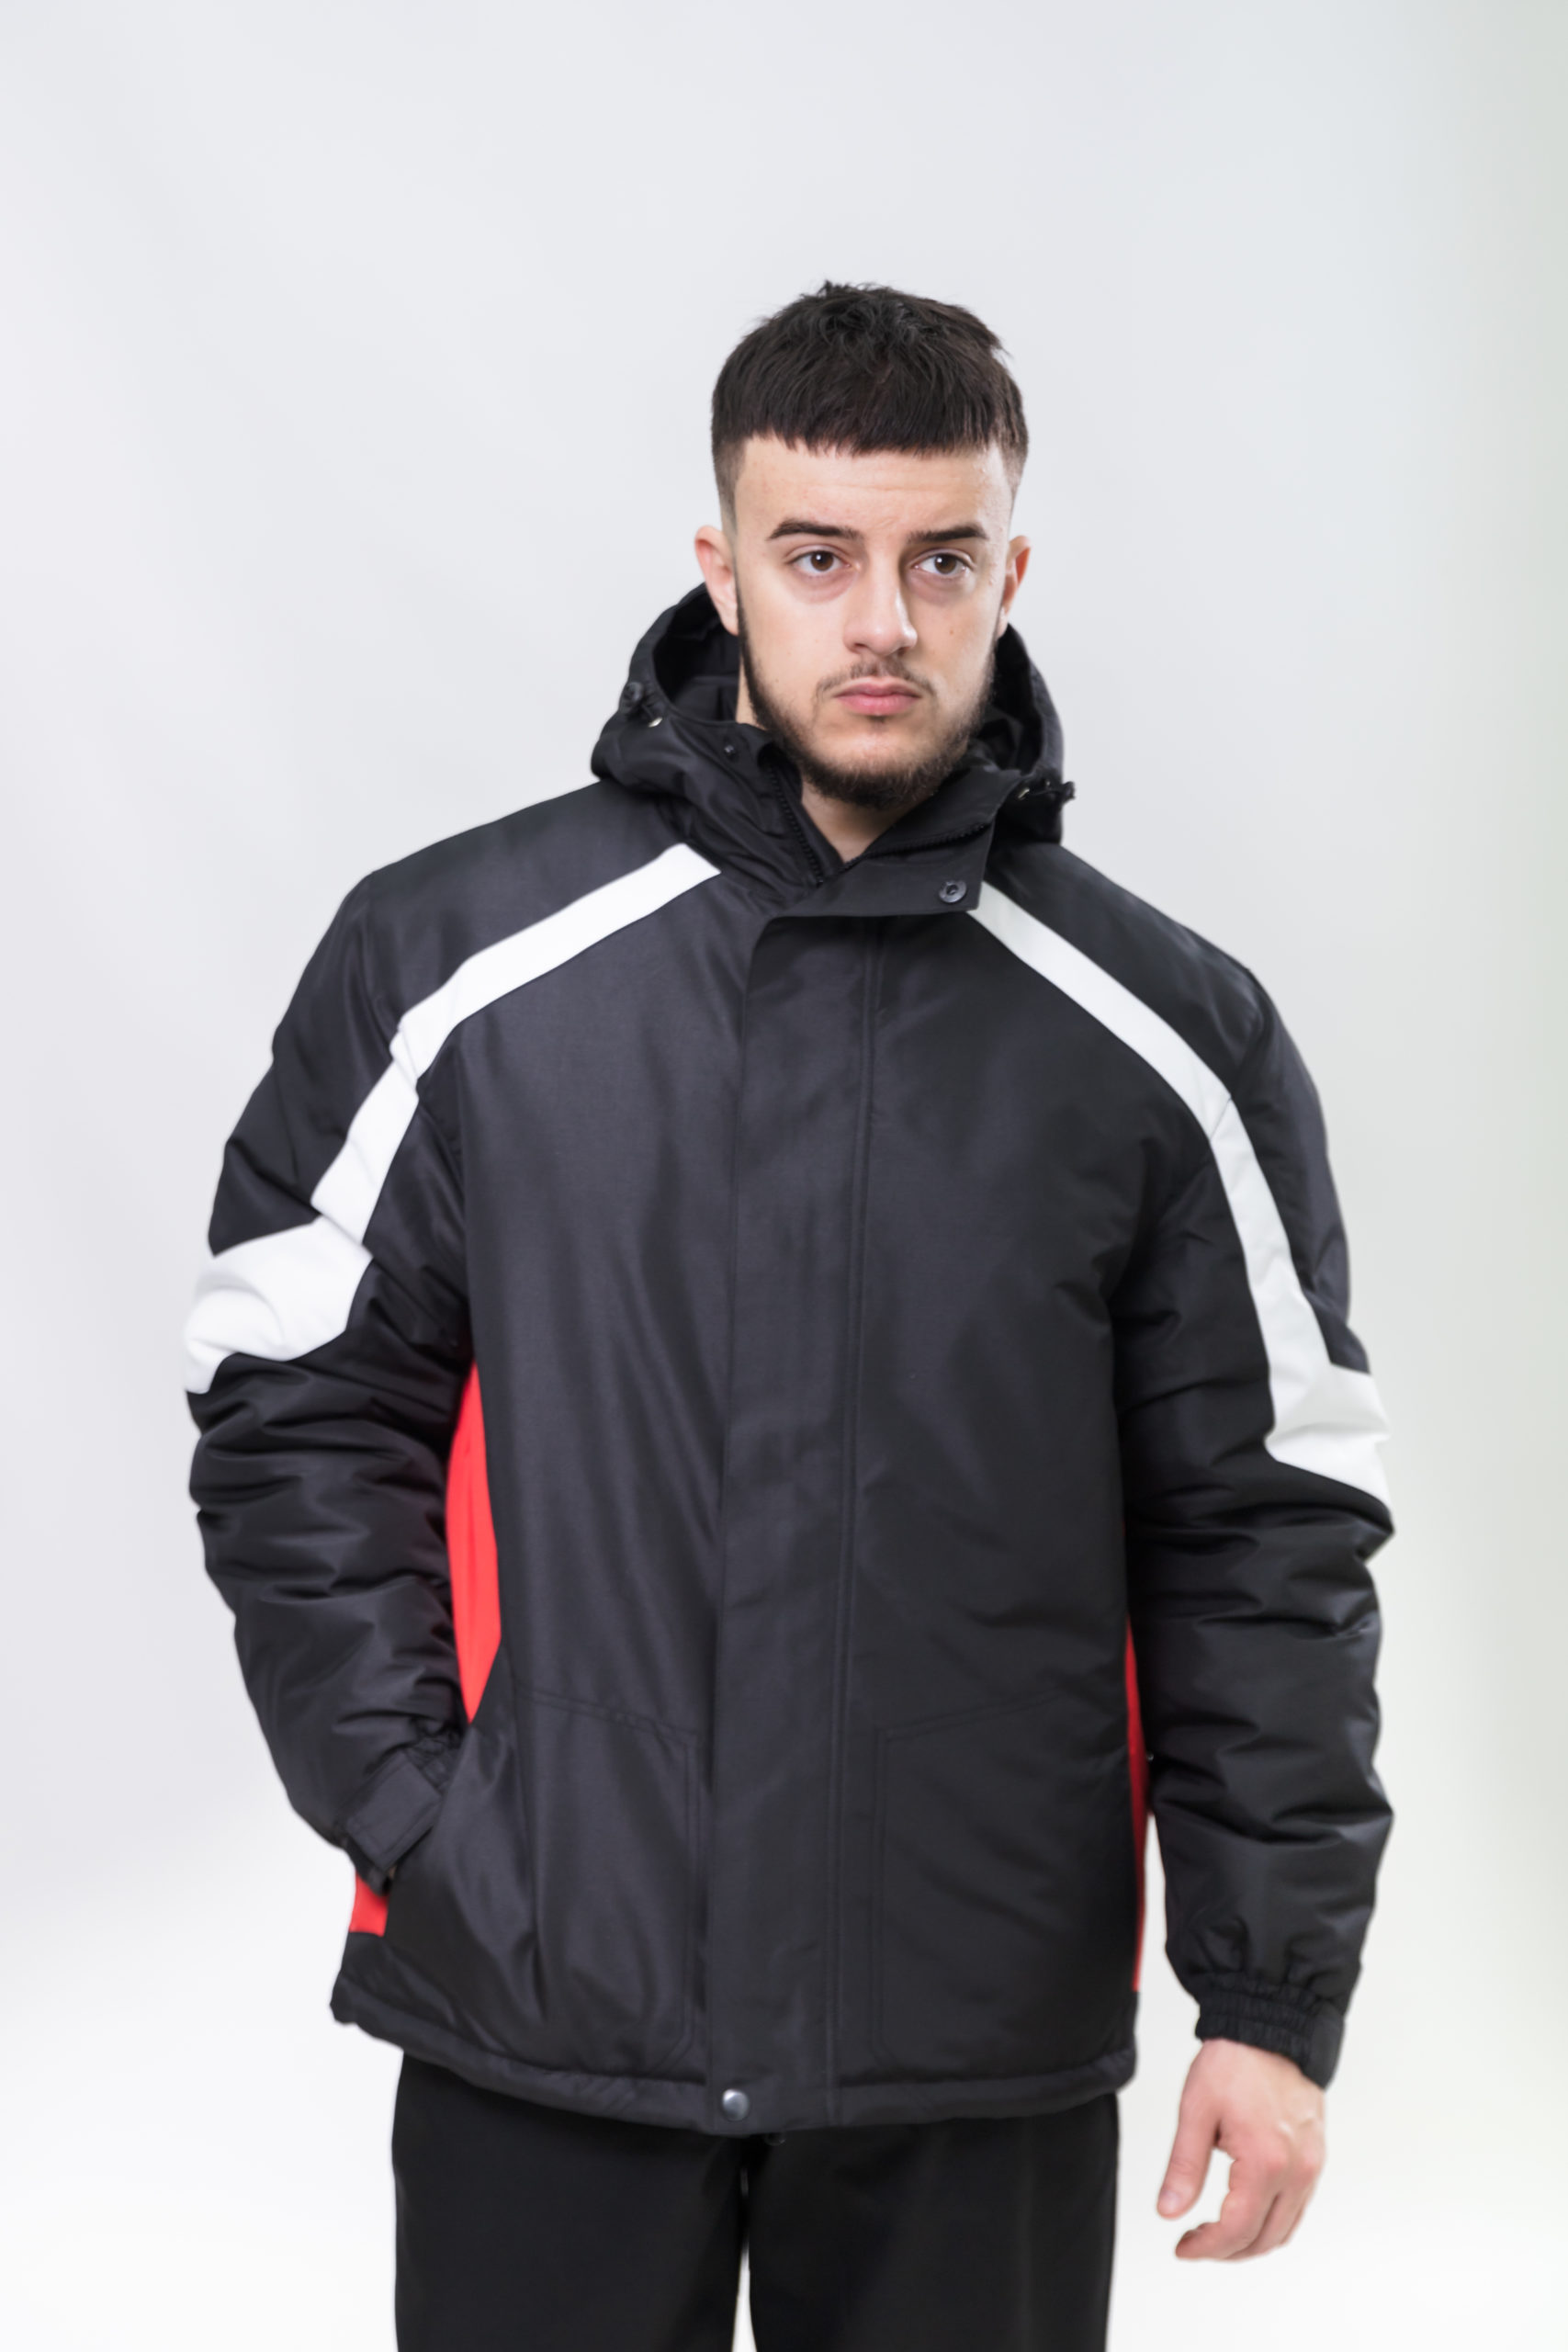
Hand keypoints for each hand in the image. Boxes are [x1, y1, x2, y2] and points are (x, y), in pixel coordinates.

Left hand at [1156, 2039, 1324, 2259]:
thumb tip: (1168, 2212)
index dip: (1206, 2247)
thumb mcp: (1196, 2111)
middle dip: (1227, 2251)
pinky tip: (1246, 2211)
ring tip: (1217, 2233)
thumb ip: (1183, 2168)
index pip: (1237, 2230)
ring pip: (1285, 2229)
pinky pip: (1298, 2207)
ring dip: (1252, 2242)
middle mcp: (1297, 2171)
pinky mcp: (1316, 2157)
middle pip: (1264, 2239)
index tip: (1182, 2247)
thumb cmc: (1234, 2061)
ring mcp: (1312, 2166)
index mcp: (1265, 2163)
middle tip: (1195, 2243)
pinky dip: (1273, 2222)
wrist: (1271, 2024)